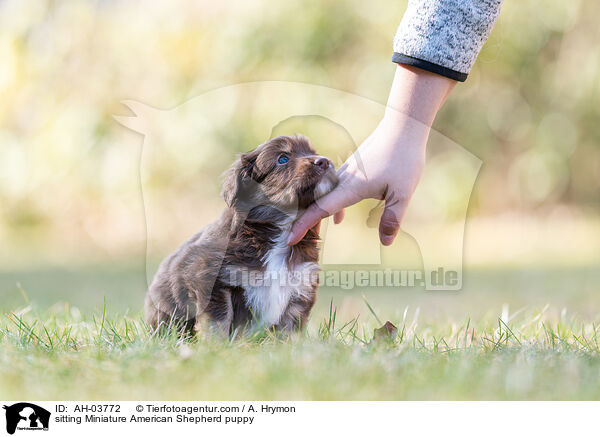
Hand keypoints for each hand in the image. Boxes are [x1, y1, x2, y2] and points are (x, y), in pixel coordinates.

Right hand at [287, 65, 455, 245]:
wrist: (402, 127)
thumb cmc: (404, 159)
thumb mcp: (402, 194)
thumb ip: (392, 219)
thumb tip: (385, 242)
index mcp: (350, 187)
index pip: (321, 210)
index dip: (303, 225)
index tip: (289, 239)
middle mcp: (342, 179)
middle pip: (315, 203)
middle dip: (303, 222)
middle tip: (293, 241)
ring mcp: (345, 172)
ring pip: (323, 195)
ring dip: (316, 213)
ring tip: (312, 232)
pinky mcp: (352, 167)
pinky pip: (332, 188)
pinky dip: (329, 203)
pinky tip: (339, 216)